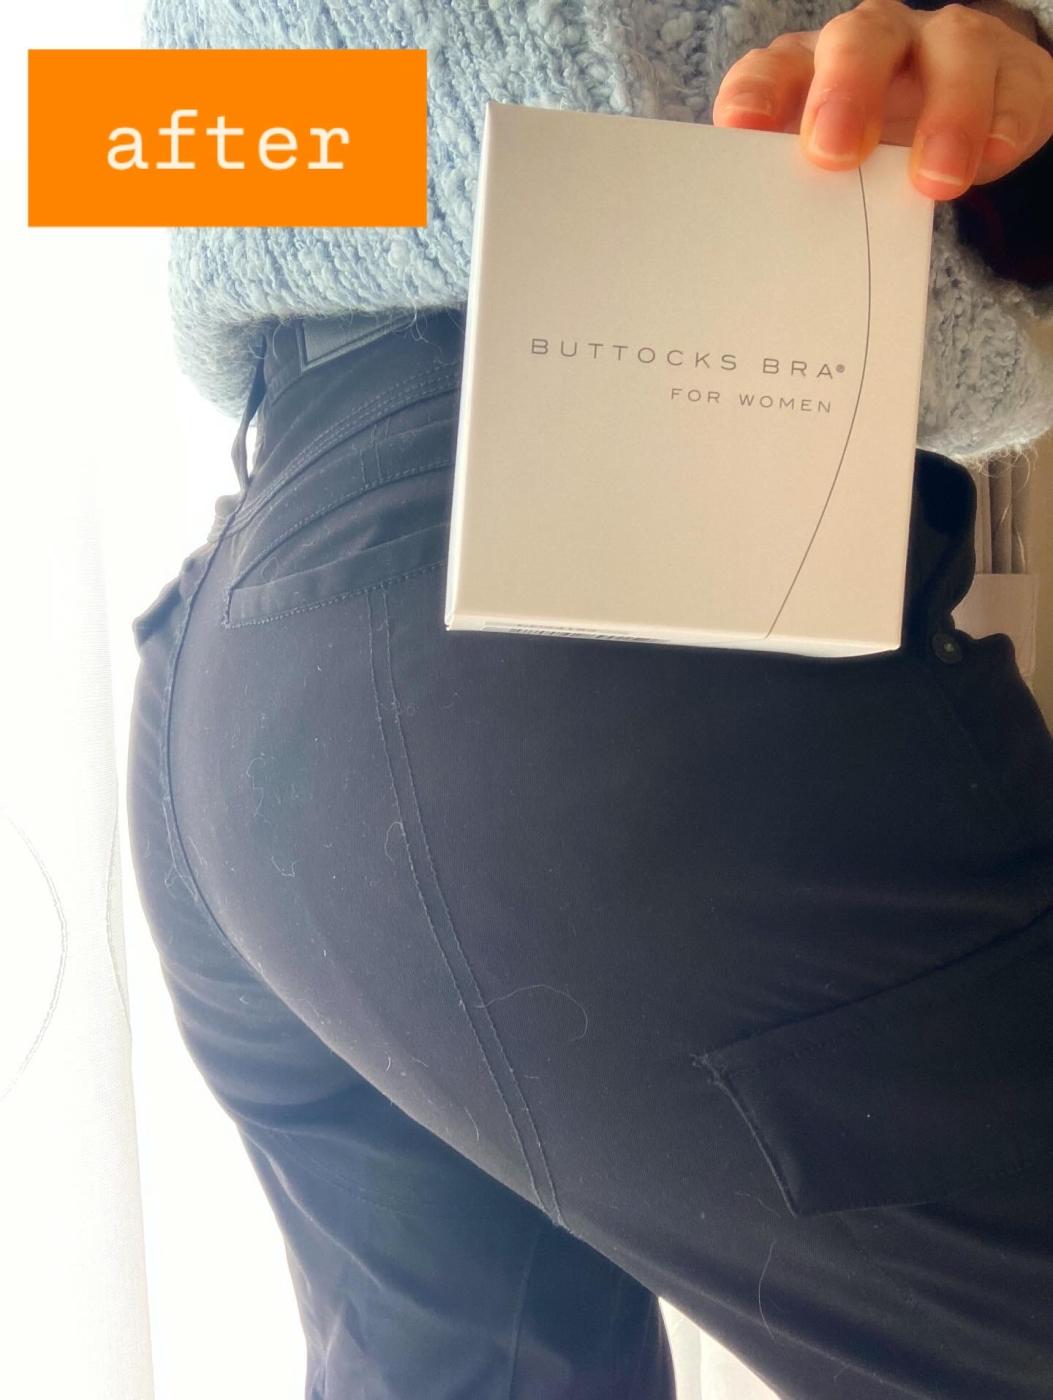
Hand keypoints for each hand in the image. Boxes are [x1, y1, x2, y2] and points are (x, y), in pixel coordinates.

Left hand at [712, 0, 1052, 199]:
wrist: (968, 129)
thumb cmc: (875, 158)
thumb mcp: (831, 177)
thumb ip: (802, 199)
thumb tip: (767, 267)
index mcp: (814, 70)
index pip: (774, 67)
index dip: (757, 93)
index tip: (742, 130)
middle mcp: (875, 45)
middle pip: (858, 40)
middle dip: (846, 89)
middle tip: (834, 152)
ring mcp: (946, 48)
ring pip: (951, 51)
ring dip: (944, 114)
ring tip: (935, 180)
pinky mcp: (1010, 72)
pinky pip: (1013, 86)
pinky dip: (1004, 122)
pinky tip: (993, 159)